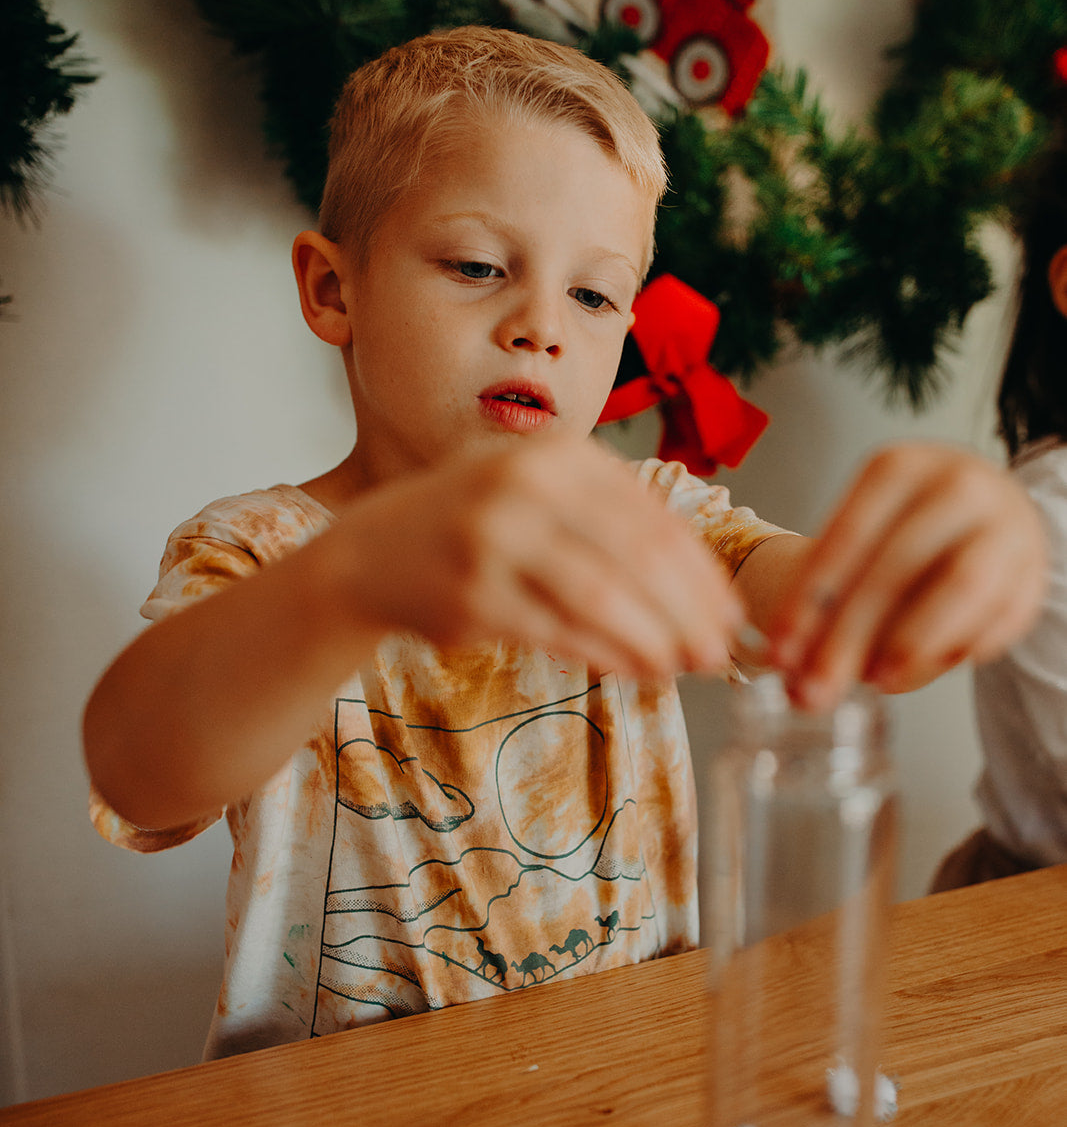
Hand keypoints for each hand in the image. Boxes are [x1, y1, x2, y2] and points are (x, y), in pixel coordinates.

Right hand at [335, 437, 743, 678]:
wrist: (374, 552)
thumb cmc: (478, 526)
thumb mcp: (544, 495)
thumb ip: (616, 523)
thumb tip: (703, 592)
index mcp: (558, 456)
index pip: (655, 521)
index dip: (702, 577)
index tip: (732, 617)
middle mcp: (526, 486)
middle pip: (637, 559)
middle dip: (688, 614)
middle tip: (717, 655)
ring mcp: (494, 540)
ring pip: (601, 598)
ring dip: (651, 640)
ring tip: (679, 667)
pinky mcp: (473, 595)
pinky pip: (558, 632)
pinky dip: (603, 655)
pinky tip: (629, 670)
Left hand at [768, 442, 1047, 708]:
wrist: (985, 515)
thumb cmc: (906, 536)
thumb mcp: (860, 548)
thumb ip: (826, 608)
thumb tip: (800, 688)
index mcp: (898, 468)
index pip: (846, 535)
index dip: (809, 600)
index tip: (780, 653)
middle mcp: (956, 484)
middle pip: (896, 566)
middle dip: (848, 637)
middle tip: (816, 690)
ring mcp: (1004, 524)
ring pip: (960, 585)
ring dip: (913, 642)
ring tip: (875, 683)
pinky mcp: (1033, 571)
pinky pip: (999, 617)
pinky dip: (958, 649)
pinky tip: (918, 671)